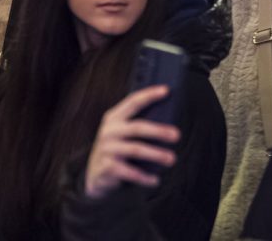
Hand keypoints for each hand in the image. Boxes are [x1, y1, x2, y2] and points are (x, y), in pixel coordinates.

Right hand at [83, 85, 179, 199]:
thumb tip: (168, 125)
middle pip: (138, 127)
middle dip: (159, 131)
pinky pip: (131, 172)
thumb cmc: (116, 150)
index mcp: (114, 118)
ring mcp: (107, 149)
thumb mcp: (120, 133)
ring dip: (156, 154)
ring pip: (136, 149)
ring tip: (171, 159)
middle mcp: (109, 131)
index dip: (149, 95)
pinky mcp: (107, 167)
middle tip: (177, 135)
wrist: (94, 175)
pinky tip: (155, 180)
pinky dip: (145, 177)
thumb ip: (136, 125)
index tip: (166, 91)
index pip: (132, 102)